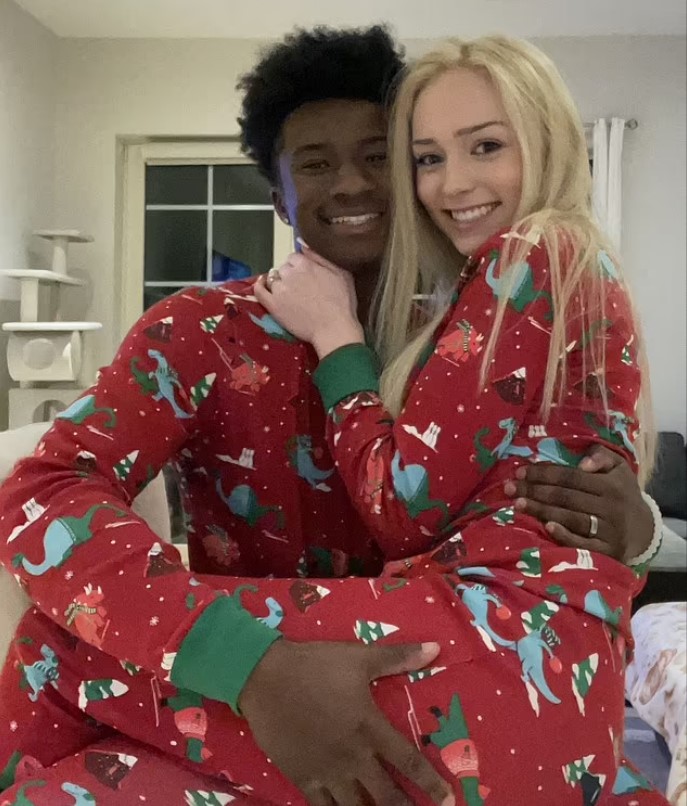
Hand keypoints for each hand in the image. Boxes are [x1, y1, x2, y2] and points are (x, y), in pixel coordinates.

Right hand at [239, 639, 454, 805]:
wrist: (265, 677)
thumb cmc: (316, 666)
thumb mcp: (360, 658)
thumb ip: (399, 658)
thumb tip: (437, 649)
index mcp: (370, 727)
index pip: (408, 761)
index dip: (430, 782)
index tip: (448, 798)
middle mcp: (353, 756)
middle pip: (386, 795)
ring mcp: (327, 771)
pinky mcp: (302, 777)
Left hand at [254, 245, 364, 358]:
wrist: (334, 329)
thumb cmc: (342, 303)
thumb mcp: (341, 273)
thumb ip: (320, 256)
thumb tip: (302, 244)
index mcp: (306, 264)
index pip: (294, 257)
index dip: (299, 267)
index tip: (306, 276)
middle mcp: (290, 273)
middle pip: (283, 268)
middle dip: (290, 275)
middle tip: (300, 288)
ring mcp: (280, 289)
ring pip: (273, 278)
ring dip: (279, 283)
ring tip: (289, 294)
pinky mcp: (273, 305)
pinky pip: (259, 290)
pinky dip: (260, 286)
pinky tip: (264, 286)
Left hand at [504, 445, 651, 561]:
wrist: (644, 530)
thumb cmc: (621, 493)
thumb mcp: (618, 468)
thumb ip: (601, 457)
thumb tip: (583, 463)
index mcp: (610, 485)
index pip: (570, 477)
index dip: (544, 473)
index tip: (520, 472)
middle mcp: (610, 507)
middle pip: (566, 497)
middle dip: (534, 491)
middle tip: (509, 488)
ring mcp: (609, 531)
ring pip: (570, 518)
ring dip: (541, 511)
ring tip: (517, 504)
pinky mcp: (608, 552)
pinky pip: (583, 544)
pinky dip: (565, 535)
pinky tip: (546, 526)